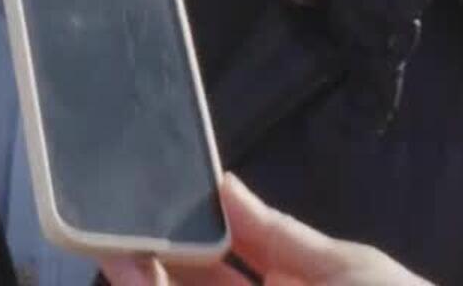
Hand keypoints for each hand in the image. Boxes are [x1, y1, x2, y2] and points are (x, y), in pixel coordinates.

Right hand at [99, 174, 430, 285]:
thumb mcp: (352, 271)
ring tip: (119, 260)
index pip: (221, 260)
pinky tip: (142, 282)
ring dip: (147, 285)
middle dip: (150, 263)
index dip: (181, 235)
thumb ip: (278, 234)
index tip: (144, 206)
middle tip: (109, 235)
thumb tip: (222, 185)